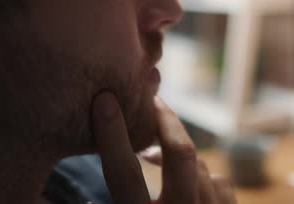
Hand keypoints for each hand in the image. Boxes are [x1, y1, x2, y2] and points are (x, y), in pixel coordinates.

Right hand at [91, 92, 236, 203]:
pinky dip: (201, 175)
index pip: (125, 174)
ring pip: (200, 167)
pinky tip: (186, 176)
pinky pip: (220, 183)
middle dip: (165, 120)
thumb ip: (107, 202)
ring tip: (155, 145)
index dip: (113, 135)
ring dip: (177, 151)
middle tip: (150, 99)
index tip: (105, 99)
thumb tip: (74, 199)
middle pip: (180, 153)